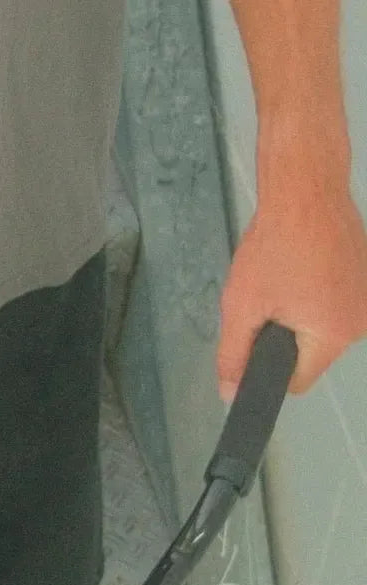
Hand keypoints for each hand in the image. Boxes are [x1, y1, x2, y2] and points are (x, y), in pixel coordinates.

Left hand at [216, 187, 366, 400]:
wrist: (305, 192)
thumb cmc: (274, 245)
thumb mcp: (243, 303)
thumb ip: (235, 352)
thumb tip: (231, 392)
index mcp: (335, 336)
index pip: (298, 380)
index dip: (270, 366)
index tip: (255, 339)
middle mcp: (361, 324)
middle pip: (311, 351)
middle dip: (285, 331)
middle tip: (268, 295)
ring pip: (322, 325)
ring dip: (300, 309)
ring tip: (285, 275)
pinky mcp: (366, 279)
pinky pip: (335, 300)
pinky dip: (316, 290)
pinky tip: (303, 264)